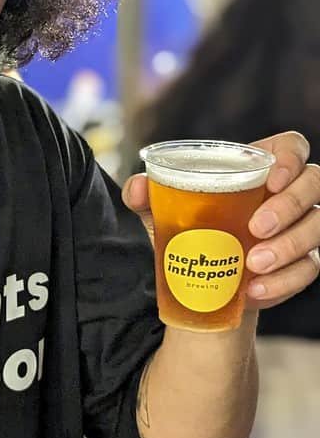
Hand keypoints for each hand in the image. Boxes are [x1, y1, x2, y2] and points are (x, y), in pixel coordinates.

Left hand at [123, 131, 319, 310]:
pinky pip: (308, 268)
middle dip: (289, 205)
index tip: (270, 180)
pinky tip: (254, 290)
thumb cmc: (191, 228)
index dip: (291, 158)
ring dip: (289, 245)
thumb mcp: (165, 210)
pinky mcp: (303, 263)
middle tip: (255, 228)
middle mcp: (290, 192)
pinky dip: (283, 281)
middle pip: (315, 183)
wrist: (204, 283)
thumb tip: (137, 188)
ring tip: (253, 264)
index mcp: (259, 168)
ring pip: (317, 225)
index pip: (292, 147)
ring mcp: (302, 227)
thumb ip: (148, 195)